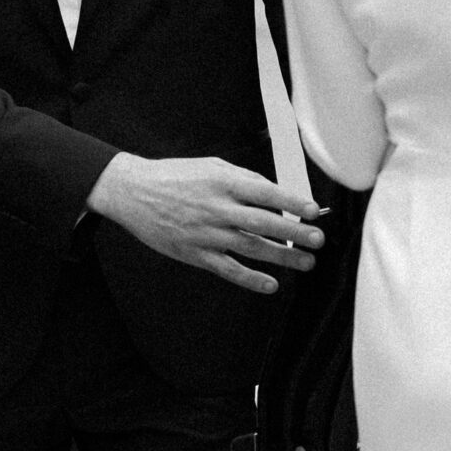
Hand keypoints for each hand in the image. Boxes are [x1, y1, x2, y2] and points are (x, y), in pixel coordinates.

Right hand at [86, 153, 326, 293]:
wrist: (132, 192)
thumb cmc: (175, 176)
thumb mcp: (211, 166)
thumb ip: (244, 178)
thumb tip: (277, 193)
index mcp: (222, 182)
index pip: (265, 192)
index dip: (291, 202)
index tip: (313, 210)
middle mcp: (216, 208)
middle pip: (262, 223)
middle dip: (294, 233)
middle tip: (318, 240)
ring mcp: (205, 233)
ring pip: (250, 248)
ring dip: (281, 257)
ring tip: (306, 263)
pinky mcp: (195, 253)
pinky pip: (227, 269)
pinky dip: (250, 279)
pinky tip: (270, 284)